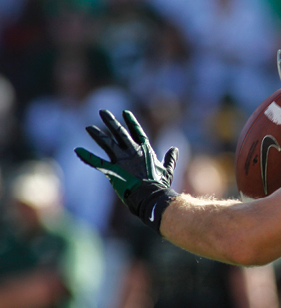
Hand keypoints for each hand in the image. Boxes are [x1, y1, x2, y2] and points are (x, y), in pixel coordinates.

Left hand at [75, 110, 178, 233]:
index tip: (125, 112)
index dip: (131, 122)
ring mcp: (122, 160)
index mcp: (145, 150)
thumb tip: (175, 149)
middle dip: (110, 122)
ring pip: (107, 143)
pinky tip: (78, 151)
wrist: (151, 196)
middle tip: (103, 112)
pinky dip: (87, 157)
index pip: (137, 132)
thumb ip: (170, 158)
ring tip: (88, 127)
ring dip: (97, 135)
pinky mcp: (113, 170)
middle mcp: (132, 151)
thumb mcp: (168, 169)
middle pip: (119, 133)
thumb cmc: (160, 185)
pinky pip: (97, 162)